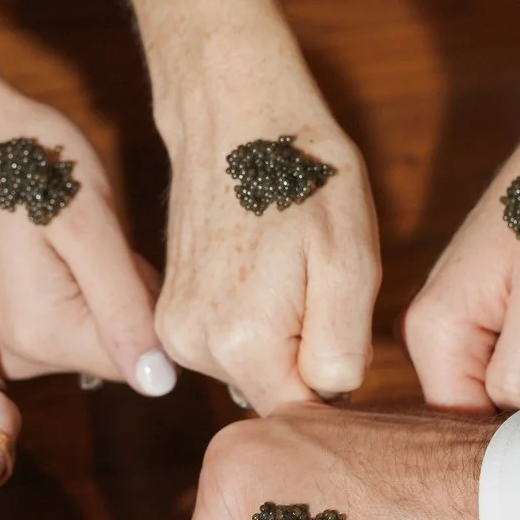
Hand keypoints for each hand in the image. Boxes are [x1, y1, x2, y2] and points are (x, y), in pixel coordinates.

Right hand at [0, 56, 174, 391]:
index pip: (136, 360)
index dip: (150, 306)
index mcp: (40, 335)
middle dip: (118, 294)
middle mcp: (10, 351)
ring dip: (90, 285)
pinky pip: (48, 315)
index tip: (128, 250)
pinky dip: (61, 282)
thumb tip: (159, 383)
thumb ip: (124, 305)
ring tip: (64, 228)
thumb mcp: (90, 221)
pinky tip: (42, 236)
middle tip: (92, 230)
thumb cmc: (24, 155)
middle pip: (105, 348)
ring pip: (80, 330)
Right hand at [155, 62, 380, 411]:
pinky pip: (230, 342)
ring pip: (255, 366)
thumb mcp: (351, 259)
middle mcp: (194, 348)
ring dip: (283, 331)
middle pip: (279, 388)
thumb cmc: (302, 172)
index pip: (308, 408)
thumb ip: (343, 349)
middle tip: (318, 276)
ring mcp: (173, 331)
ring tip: (287, 263)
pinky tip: (261, 264)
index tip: (342, 310)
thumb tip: (329, 398)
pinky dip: (254, 316)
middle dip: (310, 348)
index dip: (339, 369)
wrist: (232, 112)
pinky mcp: (168, 312)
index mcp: (241, 342)